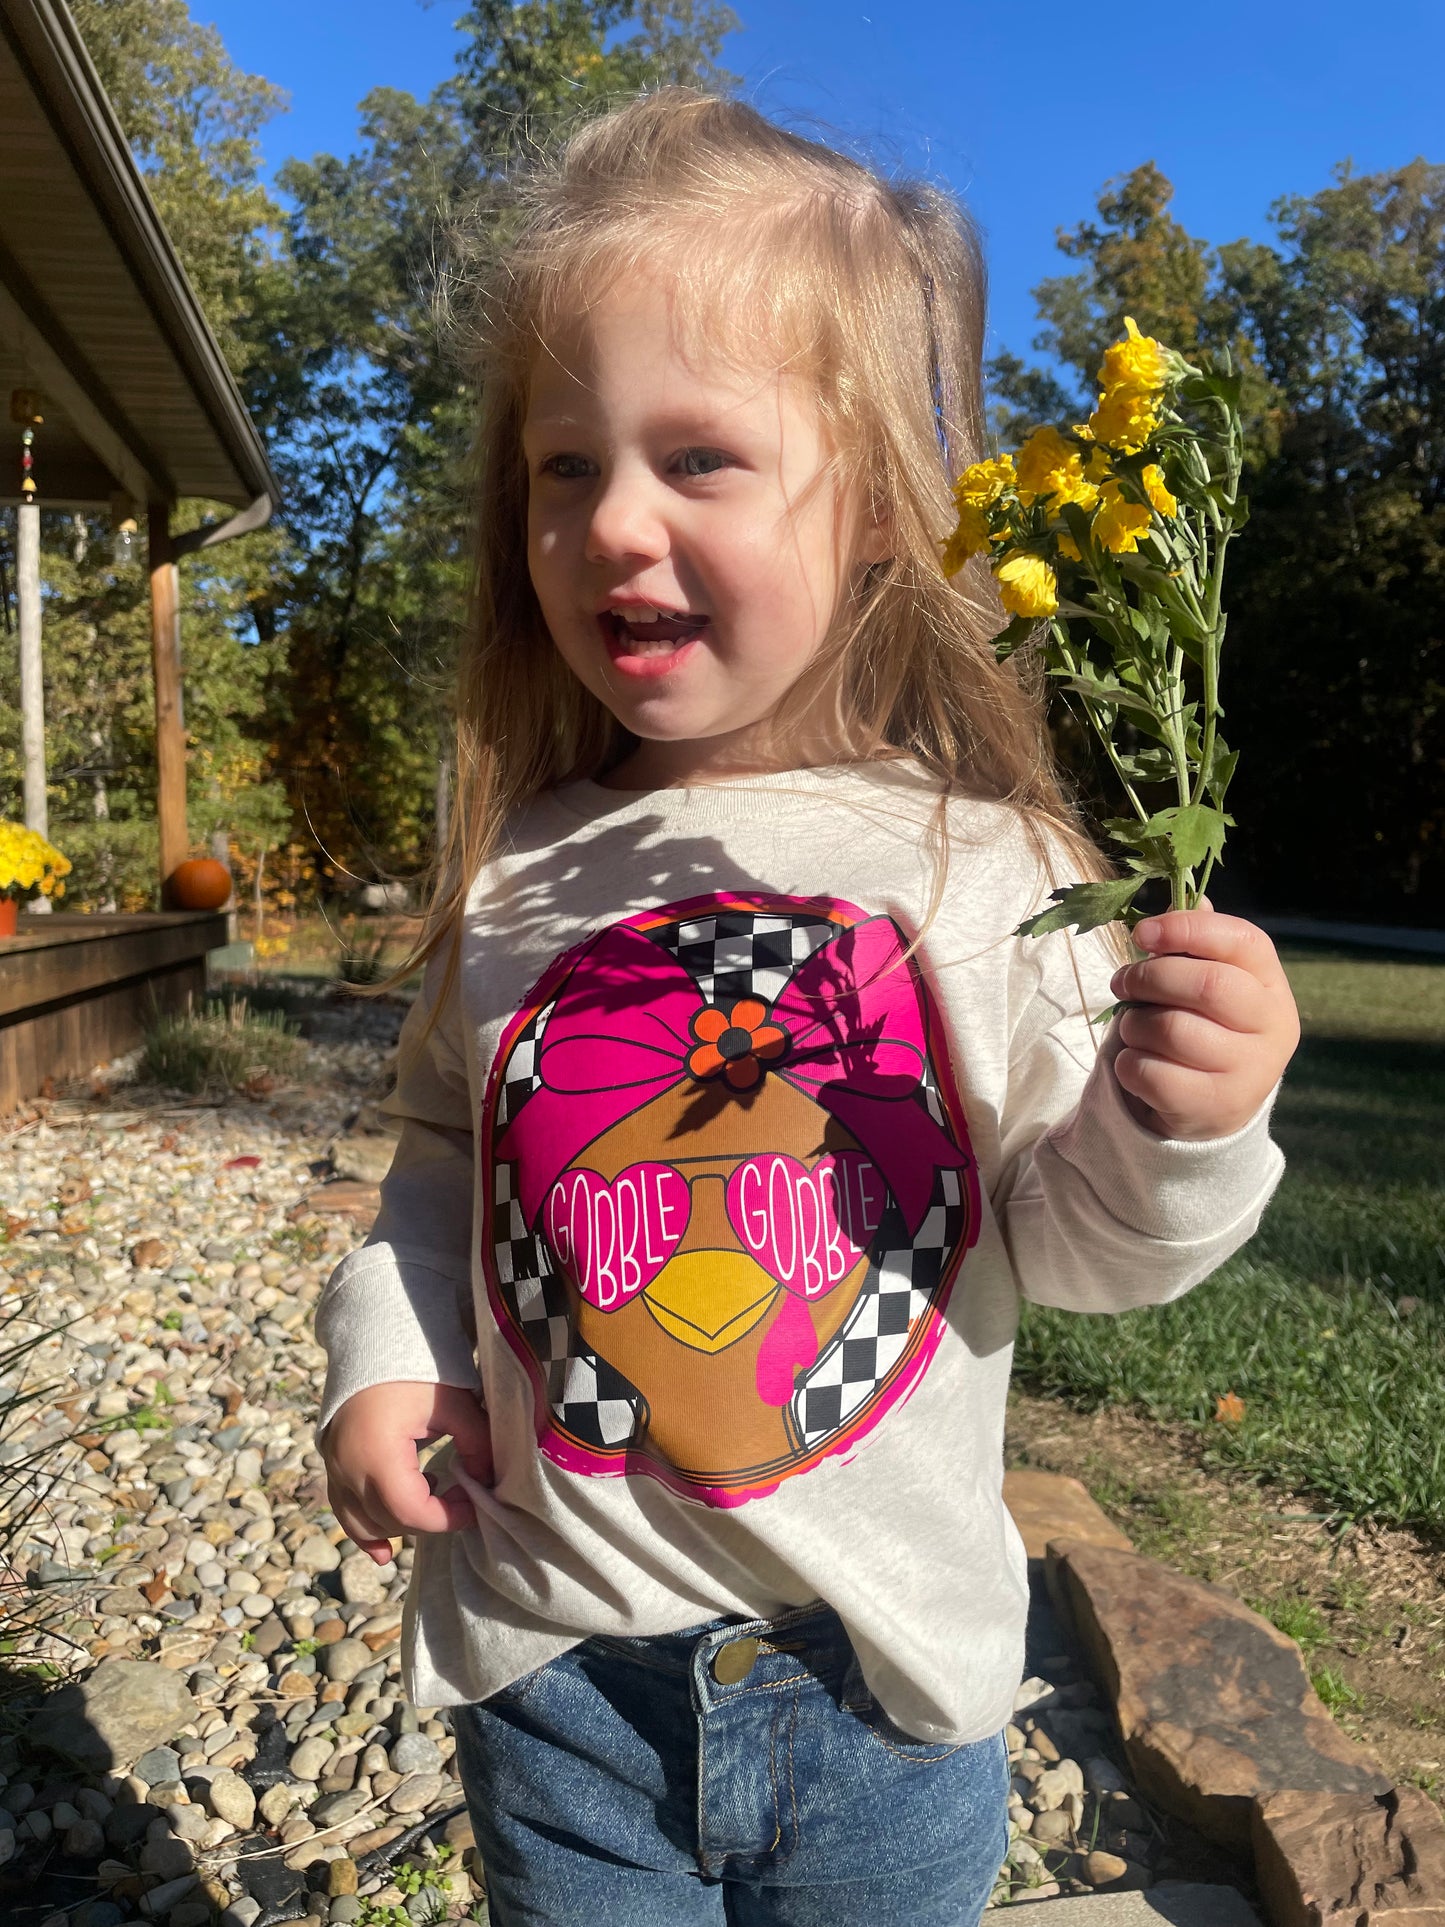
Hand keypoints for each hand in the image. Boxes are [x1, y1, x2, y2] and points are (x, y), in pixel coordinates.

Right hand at [322, 1381, 493, 1565]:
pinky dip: (364, 1531)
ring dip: (399, 1525)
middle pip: (389, 1520)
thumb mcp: (454, 1404)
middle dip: (430, 1519)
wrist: (372, 1338)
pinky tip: (384, 1551)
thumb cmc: (416, 1368)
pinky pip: (343, 1510)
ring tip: (432, 1508)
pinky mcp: (331, 1462)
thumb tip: (486, 1481)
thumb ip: (476, 1445)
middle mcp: (347, 1468)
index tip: (475, 1503)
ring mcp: (334, 1467)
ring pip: (362, 1522)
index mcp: (377, 1454)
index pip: (412, 1512)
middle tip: (463, 1496)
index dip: (448, 1517)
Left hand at [1107, 903, 1299, 1140]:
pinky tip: (1138, 1063)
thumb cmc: (1205, 1027)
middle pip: (1206, 984)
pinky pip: (1152, 1073)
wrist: (1214, 1106)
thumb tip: (1188, 899)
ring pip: (1172, 1030)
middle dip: (1149, 977)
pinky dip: (1129, 1064)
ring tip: (1134, 1027)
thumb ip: (1196, 946)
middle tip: (1122, 982)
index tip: (1142, 933)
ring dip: (1134, 1024)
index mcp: (1271, 985)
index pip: (1242, 940)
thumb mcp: (1209, 983)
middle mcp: (1272, 1026)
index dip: (1187, 929)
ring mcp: (1250, 1070)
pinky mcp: (1217, 1106)